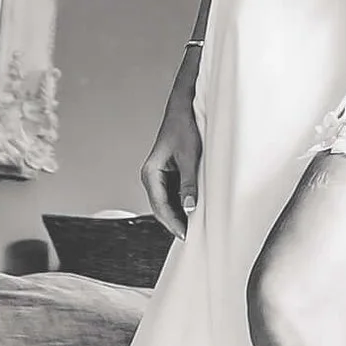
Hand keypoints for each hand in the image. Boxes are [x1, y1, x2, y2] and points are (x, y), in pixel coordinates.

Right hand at [141, 72, 204, 237]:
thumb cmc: (184, 128)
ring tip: (195, 226)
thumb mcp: (189, 157)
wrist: (184, 109)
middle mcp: (151, 176)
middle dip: (176, 222)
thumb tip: (189, 208)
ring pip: (167, 202)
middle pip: (162, 207)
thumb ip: (188, 184)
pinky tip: (194, 210)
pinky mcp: (169, 174)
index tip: (186, 235)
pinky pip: (173, 194)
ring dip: (179, 213)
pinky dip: (182, 203)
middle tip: (192, 236)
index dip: (173, 222)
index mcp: (150, 173)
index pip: (159, 206)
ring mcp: (159, 176)